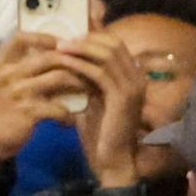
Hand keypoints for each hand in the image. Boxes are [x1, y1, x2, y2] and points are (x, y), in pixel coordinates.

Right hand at [0, 36, 81, 172]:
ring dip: (79, 84)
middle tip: (92, 69)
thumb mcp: (8, 86)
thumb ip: (27, 71)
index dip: (44, 37)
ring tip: (90, 92)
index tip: (64, 44)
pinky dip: (69, 116)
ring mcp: (17, 92)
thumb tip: (61, 58)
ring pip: (58, 77)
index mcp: (3, 65)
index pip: (20, 38)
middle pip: (49, 56)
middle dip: (75, 62)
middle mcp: (8, 74)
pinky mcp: (27, 112)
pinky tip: (70, 122)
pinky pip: (59, 107)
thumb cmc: (5, 111)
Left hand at [58, 30, 146, 189]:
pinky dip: (81, 65)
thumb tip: (67, 59)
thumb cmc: (99, 132)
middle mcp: (138, 77)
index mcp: (132, 76)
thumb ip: (87, 79)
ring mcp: (133, 87)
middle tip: (60, 39)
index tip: (67, 34)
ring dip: (80, 48)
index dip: (92, 35)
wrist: (111, 161)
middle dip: (85, 38)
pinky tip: (63, 63)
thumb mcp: (92, 98)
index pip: (115, 44)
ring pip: (107, 54)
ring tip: (58, 47)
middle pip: (113, 43)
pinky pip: (101, 73)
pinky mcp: (124, 98)